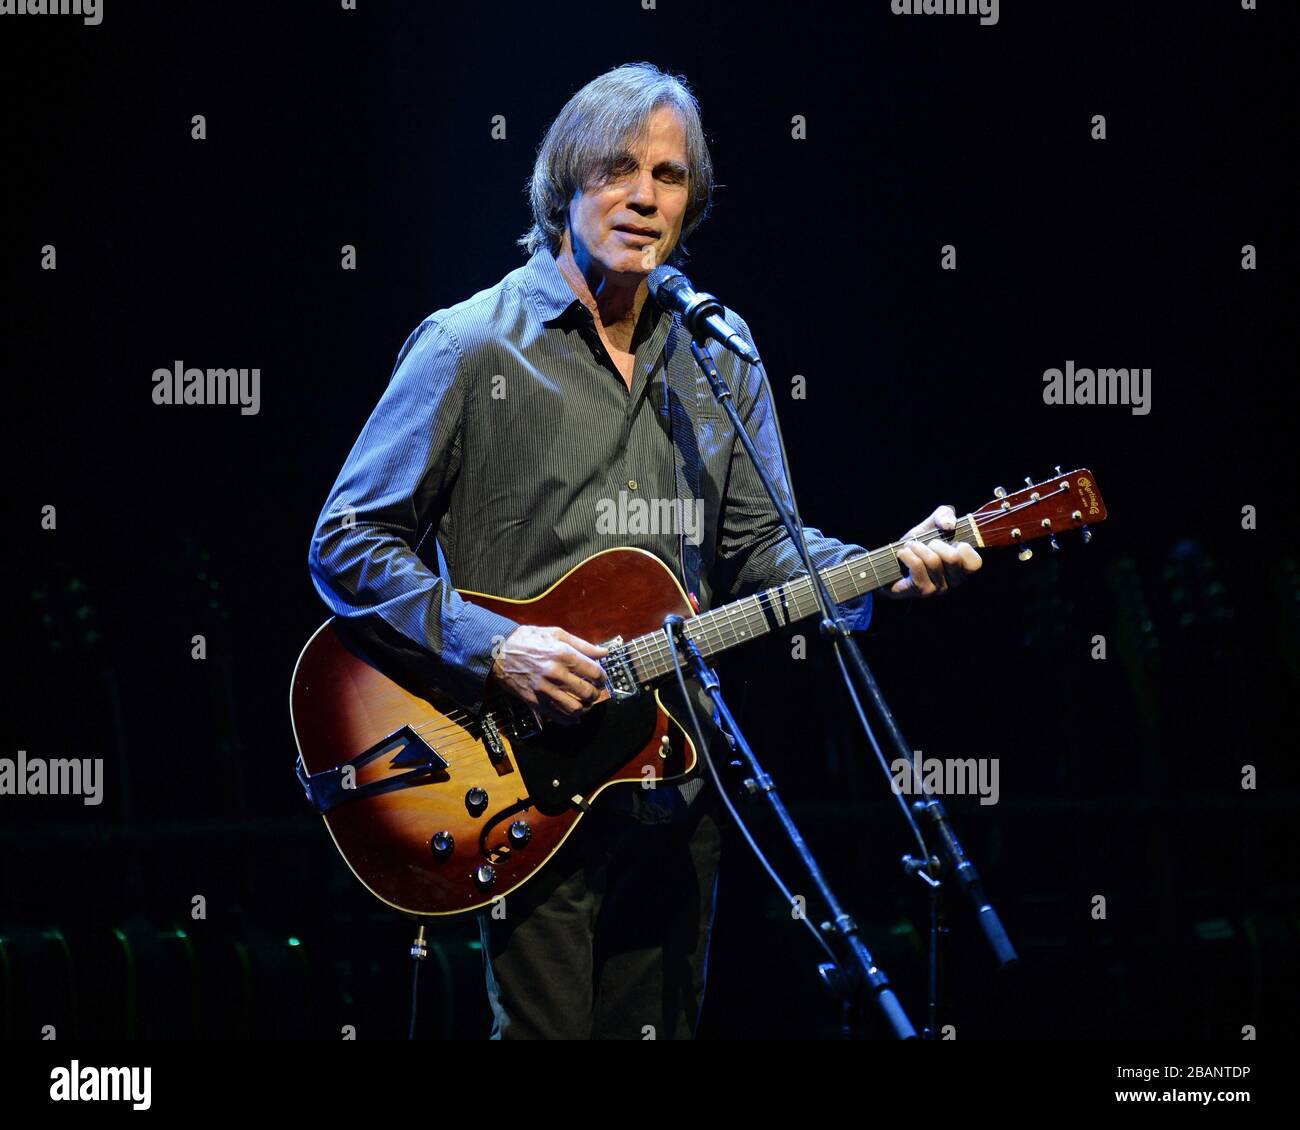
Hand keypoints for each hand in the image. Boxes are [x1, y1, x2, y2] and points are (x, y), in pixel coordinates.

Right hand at [490, 625, 608, 724]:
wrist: (498, 651)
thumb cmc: (528, 639)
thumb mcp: (556, 634)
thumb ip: (582, 644)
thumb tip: (603, 653)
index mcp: (563, 654)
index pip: (594, 672)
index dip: (602, 677)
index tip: (600, 678)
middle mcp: (555, 673)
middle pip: (587, 692)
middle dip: (595, 693)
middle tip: (594, 691)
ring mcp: (544, 689)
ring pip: (575, 708)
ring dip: (585, 708)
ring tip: (585, 702)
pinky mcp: (534, 701)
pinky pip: (557, 716)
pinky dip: (570, 720)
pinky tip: (574, 716)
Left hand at [885, 504, 981, 598]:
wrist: (891, 561)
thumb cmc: (918, 543)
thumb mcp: (932, 523)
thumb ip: (945, 514)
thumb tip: (949, 525)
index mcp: (963, 567)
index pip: (975, 563)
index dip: (962, 547)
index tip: (949, 542)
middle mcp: (954, 581)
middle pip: (953, 558)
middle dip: (935, 543)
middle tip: (925, 544)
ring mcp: (939, 588)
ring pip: (933, 561)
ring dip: (917, 547)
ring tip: (911, 547)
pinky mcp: (921, 591)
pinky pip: (917, 566)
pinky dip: (907, 555)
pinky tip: (903, 555)